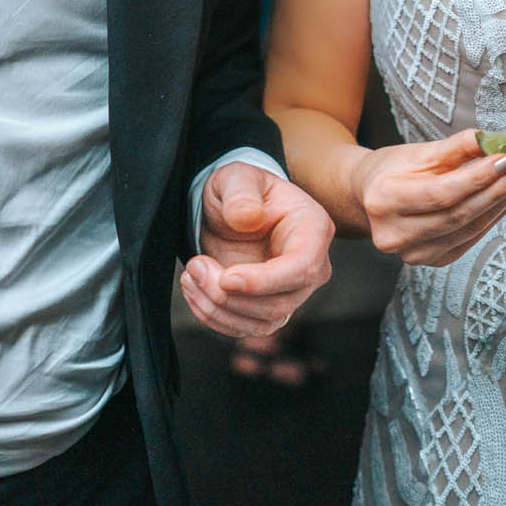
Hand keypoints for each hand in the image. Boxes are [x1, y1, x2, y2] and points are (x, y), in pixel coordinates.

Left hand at [184, 163, 335, 339]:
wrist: (230, 209)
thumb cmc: (241, 189)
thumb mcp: (237, 177)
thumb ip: (241, 193)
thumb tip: (249, 218)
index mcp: (313, 229)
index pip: (301, 268)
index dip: (264, 281)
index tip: (225, 277)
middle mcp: (311, 266)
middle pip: (280, 303)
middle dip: (229, 295)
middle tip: (195, 266)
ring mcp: (292, 291)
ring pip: (262, 322)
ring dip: (218, 308)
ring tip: (191, 276)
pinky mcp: (269, 308)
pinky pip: (246, 328)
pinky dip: (215, 317)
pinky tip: (195, 291)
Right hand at [352, 130, 505, 267]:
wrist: (369, 196)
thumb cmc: (392, 170)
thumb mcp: (418, 152)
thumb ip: (455, 147)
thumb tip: (493, 141)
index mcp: (384, 201)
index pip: (441, 193)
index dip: (477, 178)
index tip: (505, 159)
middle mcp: (394, 234)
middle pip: (457, 214)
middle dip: (495, 190)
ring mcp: (412, 254)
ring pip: (468, 229)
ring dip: (500, 204)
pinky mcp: (431, 260)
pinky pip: (469, 239)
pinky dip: (491, 217)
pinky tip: (505, 198)